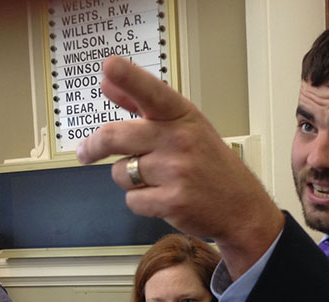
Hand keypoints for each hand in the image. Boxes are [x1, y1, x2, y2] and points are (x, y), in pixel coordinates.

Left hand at [77, 56, 284, 278]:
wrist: (242, 208)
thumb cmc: (210, 164)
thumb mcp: (184, 128)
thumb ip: (141, 105)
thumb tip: (107, 83)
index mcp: (182, 116)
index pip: (152, 92)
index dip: (129, 77)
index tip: (109, 65)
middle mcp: (179, 140)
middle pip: (116, 136)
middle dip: (93, 146)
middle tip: (86, 152)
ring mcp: (176, 172)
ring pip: (121, 172)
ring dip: (128, 179)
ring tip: (154, 181)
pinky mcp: (173, 201)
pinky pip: (132, 200)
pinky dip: (141, 202)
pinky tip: (163, 199)